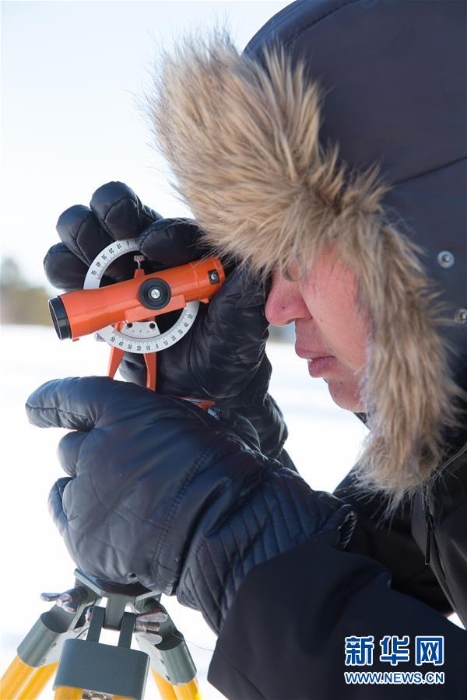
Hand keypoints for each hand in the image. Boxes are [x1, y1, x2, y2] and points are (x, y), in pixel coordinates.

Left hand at [26, 376, 354, 632]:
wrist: (227, 528)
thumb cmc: (221, 474)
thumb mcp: (187, 424)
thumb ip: (147, 422)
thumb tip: (132, 429)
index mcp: (125, 413)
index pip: (69, 397)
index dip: (50, 402)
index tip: (36, 408)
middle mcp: (96, 447)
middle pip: (70, 446)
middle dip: (91, 453)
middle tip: (124, 471)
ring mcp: (87, 491)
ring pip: (69, 480)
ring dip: (90, 485)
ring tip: (130, 503)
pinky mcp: (82, 533)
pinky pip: (64, 511)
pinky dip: (80, 514)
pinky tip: (110, 521)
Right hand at [44, 182, 283, 456]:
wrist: (202, 391)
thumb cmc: (228, 350)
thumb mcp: (243, 325)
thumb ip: (243, 296)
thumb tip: (245, 268)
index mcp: (187, 249)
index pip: (167, 224)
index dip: (159, 231)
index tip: (155, 249)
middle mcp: (148, 252)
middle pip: (114, 207)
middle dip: (108, 214)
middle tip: (117, 241)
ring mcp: (117, 272)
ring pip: (82, 232)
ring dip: (80, 240)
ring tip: (95, 269)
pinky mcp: (94, 298)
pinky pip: (66, 271)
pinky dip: (64, 272)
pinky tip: (79, 287)